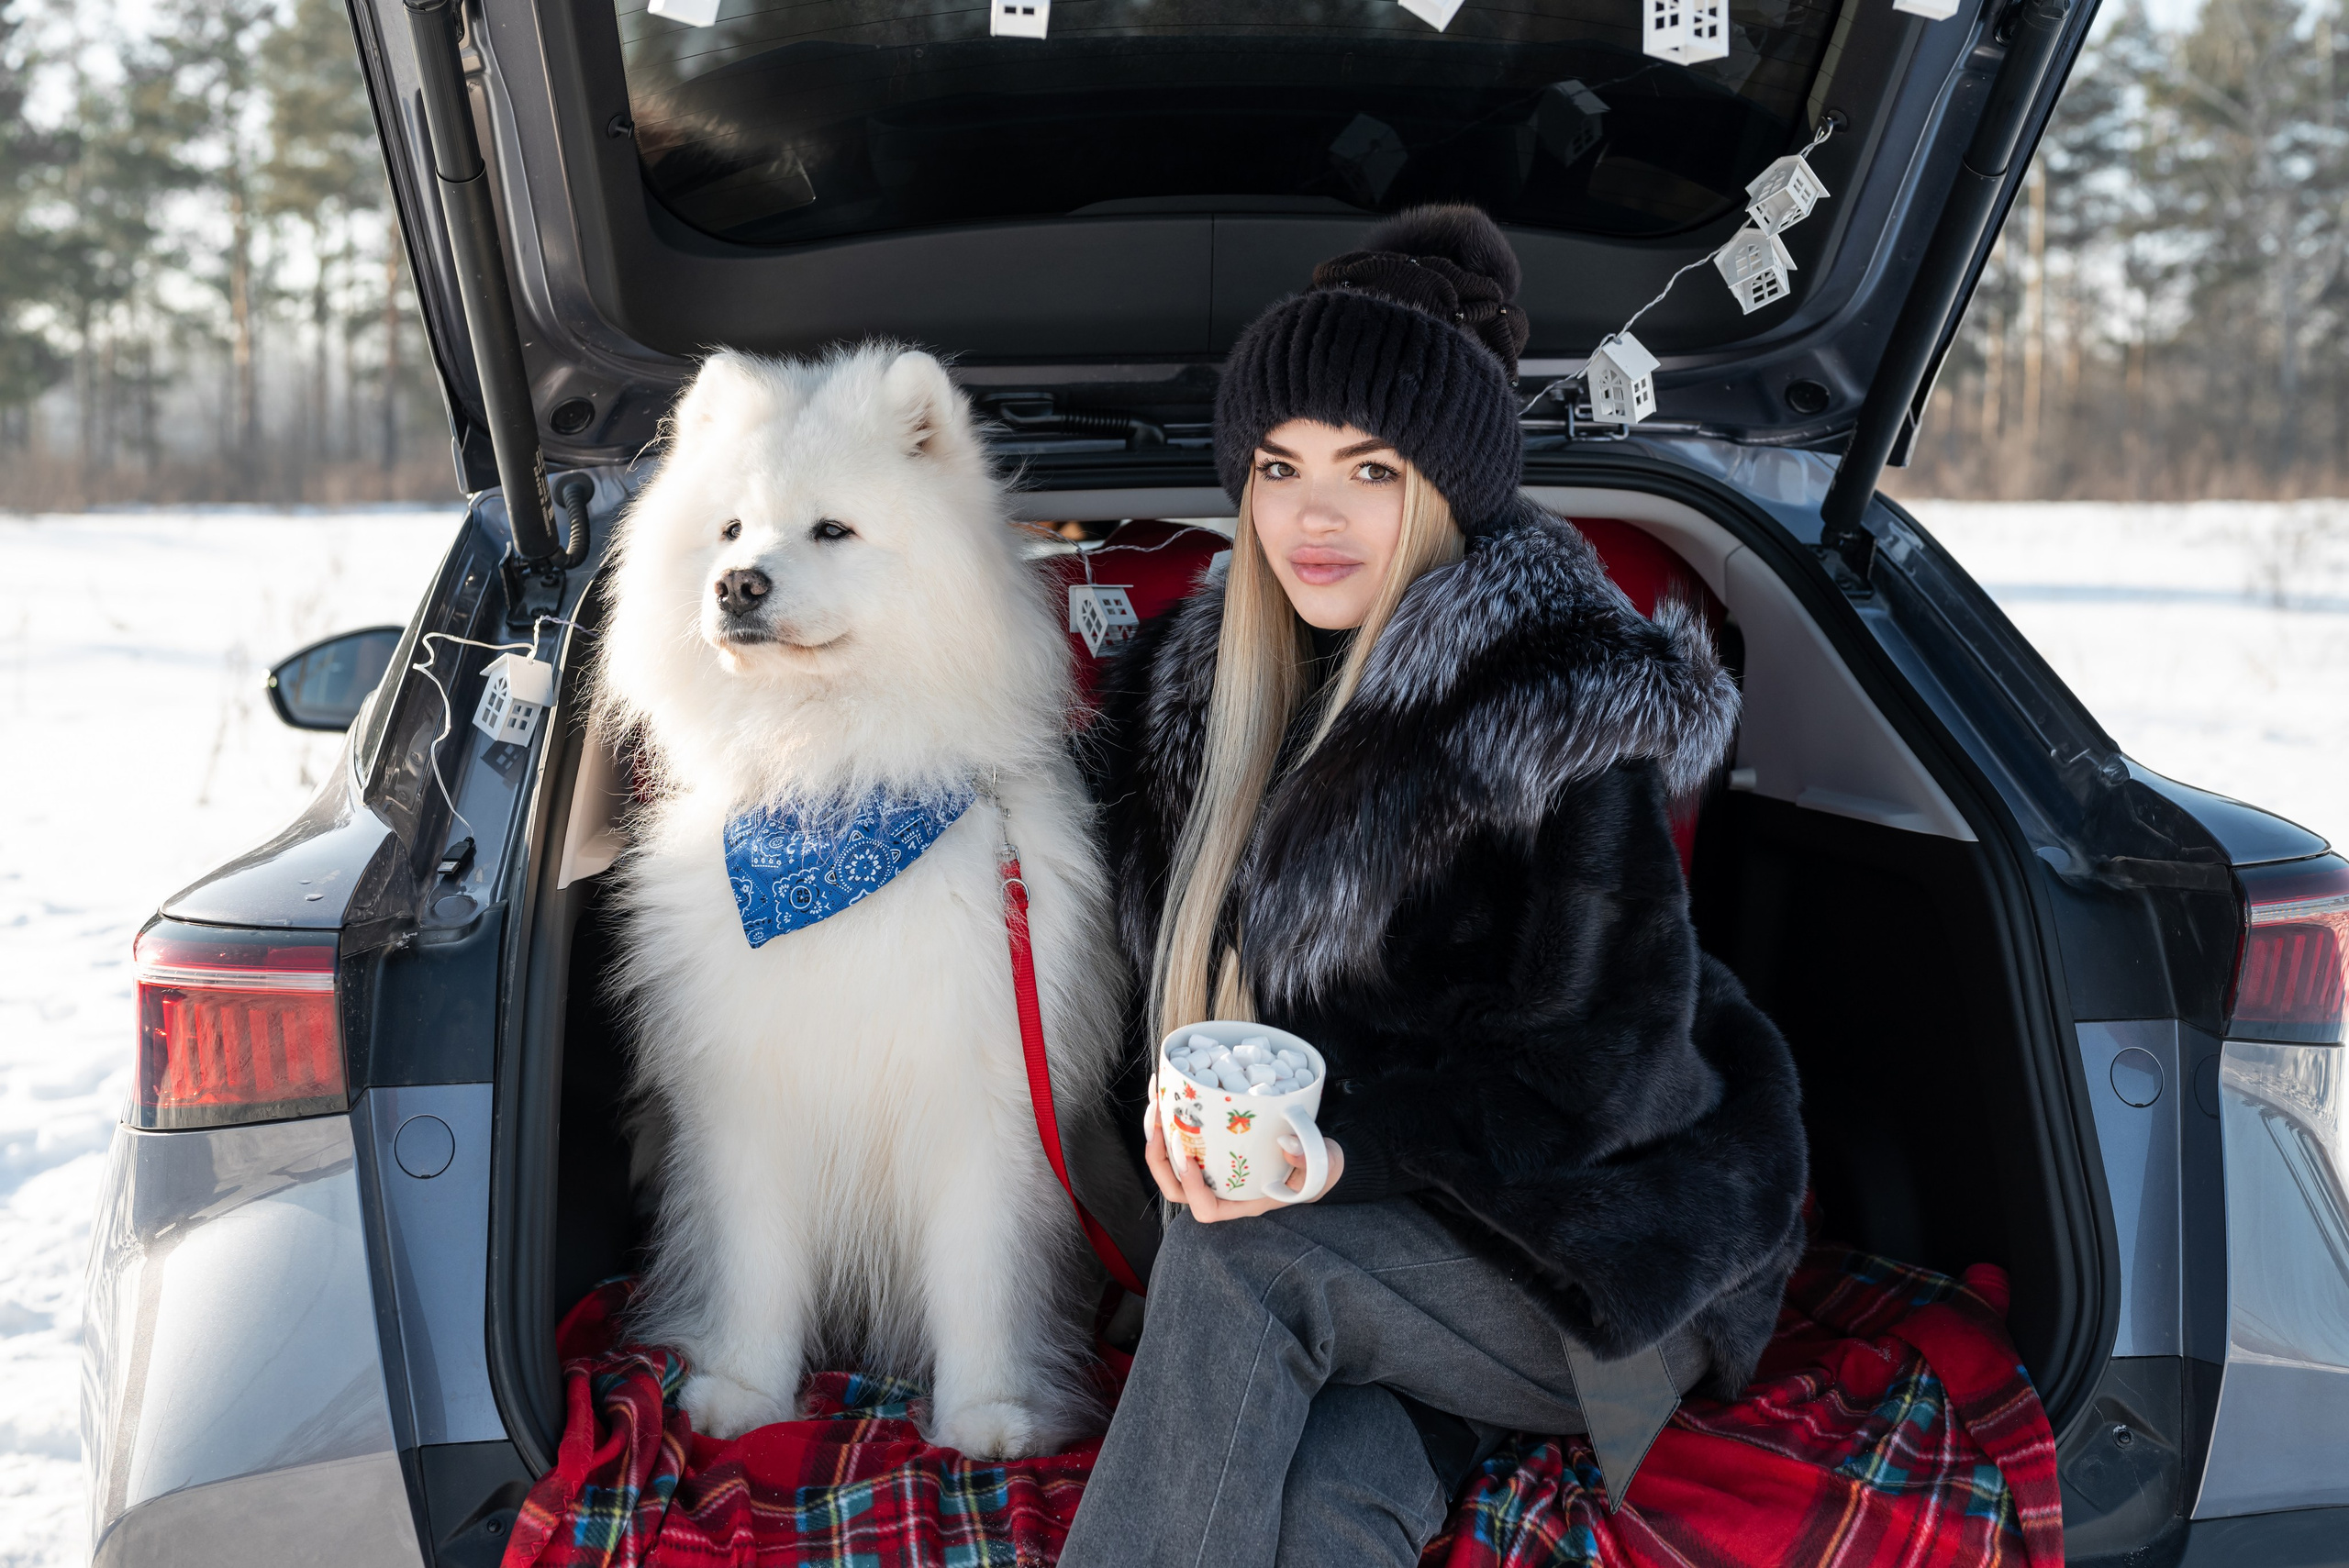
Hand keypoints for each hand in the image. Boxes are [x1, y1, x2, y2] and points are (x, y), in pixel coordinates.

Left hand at [1143, 1113, 1343, 1221]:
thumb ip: (1309, 1161)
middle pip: (1174, 1187)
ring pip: (1169, 1161)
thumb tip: (1287, 1146)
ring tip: (1156, 1101)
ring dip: (1156, 1133)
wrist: (1317, 1152)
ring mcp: (1212, 1167)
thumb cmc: (1318, 1167)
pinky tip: (1167, 1088)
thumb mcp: (1323, 1165)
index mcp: (1242, 1201)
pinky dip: (1168, 1116)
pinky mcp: (1209, 1145)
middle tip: (1159, 1123)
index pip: (1206, 1209)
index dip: (1191, 1188)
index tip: (1190, 1157)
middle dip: (1158, 1157)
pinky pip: (1179, 1137)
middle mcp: (1221, 1188)